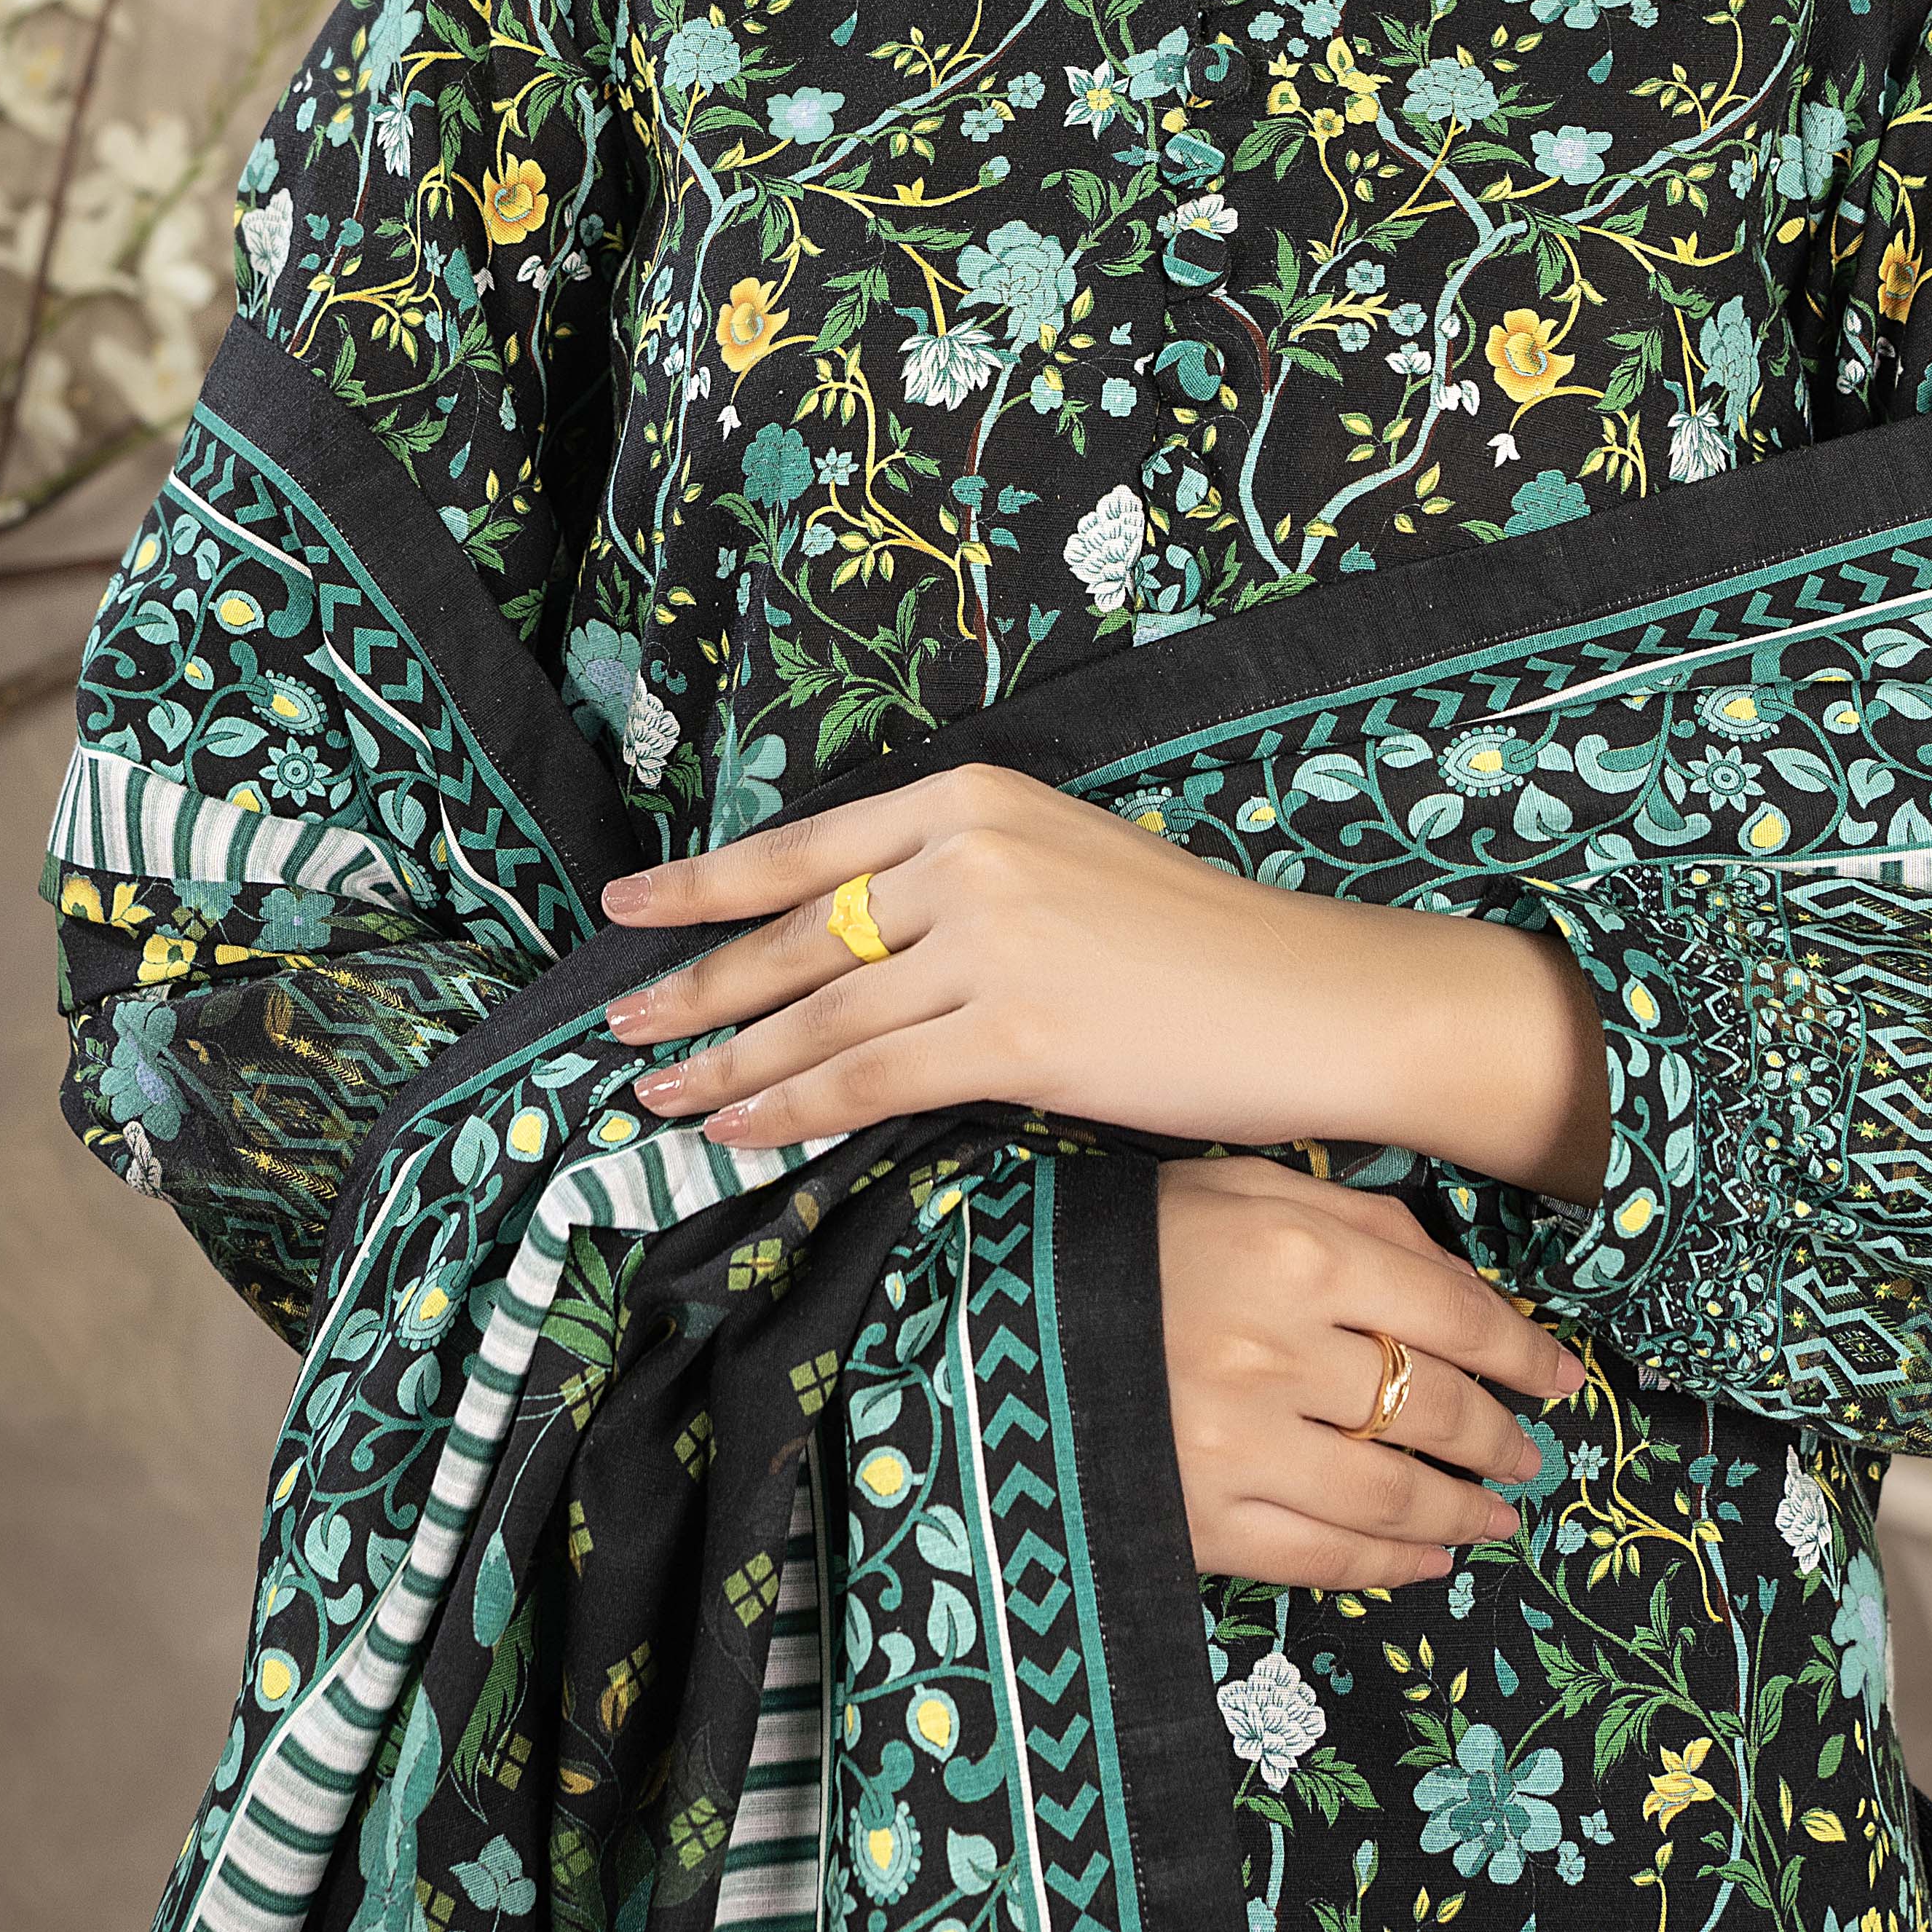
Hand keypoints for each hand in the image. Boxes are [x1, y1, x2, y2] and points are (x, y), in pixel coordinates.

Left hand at [600, 762, 1609, 1199]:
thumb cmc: (1200, 947)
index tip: (626, 907)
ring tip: (661, 1096)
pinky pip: (868, 1080)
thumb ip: (957, 893)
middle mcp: (968, 854)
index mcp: (973, 800)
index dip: (702, 885)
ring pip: (817, 1015)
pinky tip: (740, 1131)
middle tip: (617, 1025)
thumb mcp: (1065, 872)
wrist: (1315, 995)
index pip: (803, 848)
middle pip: (793, 935)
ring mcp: (990, 940)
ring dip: (725, 1064)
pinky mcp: (1016, 1032)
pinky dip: (791, 1110)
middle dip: (694, 987)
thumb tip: (852, 948)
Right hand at [1158, 1157, 1582, 1586]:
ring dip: (1467, 1512)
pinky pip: (1322, 1558)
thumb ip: (1361, 1224)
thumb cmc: (1134, 1240)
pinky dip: (1392, 1566)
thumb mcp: (1245, 1190)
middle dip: (1503, 1438)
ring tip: (1503, 1514)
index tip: (1562, 1379)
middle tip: (1534, 1453)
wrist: (996, 1317)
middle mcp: (1277, 1354)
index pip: (1455, 1314)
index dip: (1525, 1354)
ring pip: (1394, 1495)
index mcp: (1295, 1256)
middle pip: (1437, 1410)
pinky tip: (1432, 1561)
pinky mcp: (1199, 1521)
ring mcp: (1238, 1449)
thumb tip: (1467, 1290)